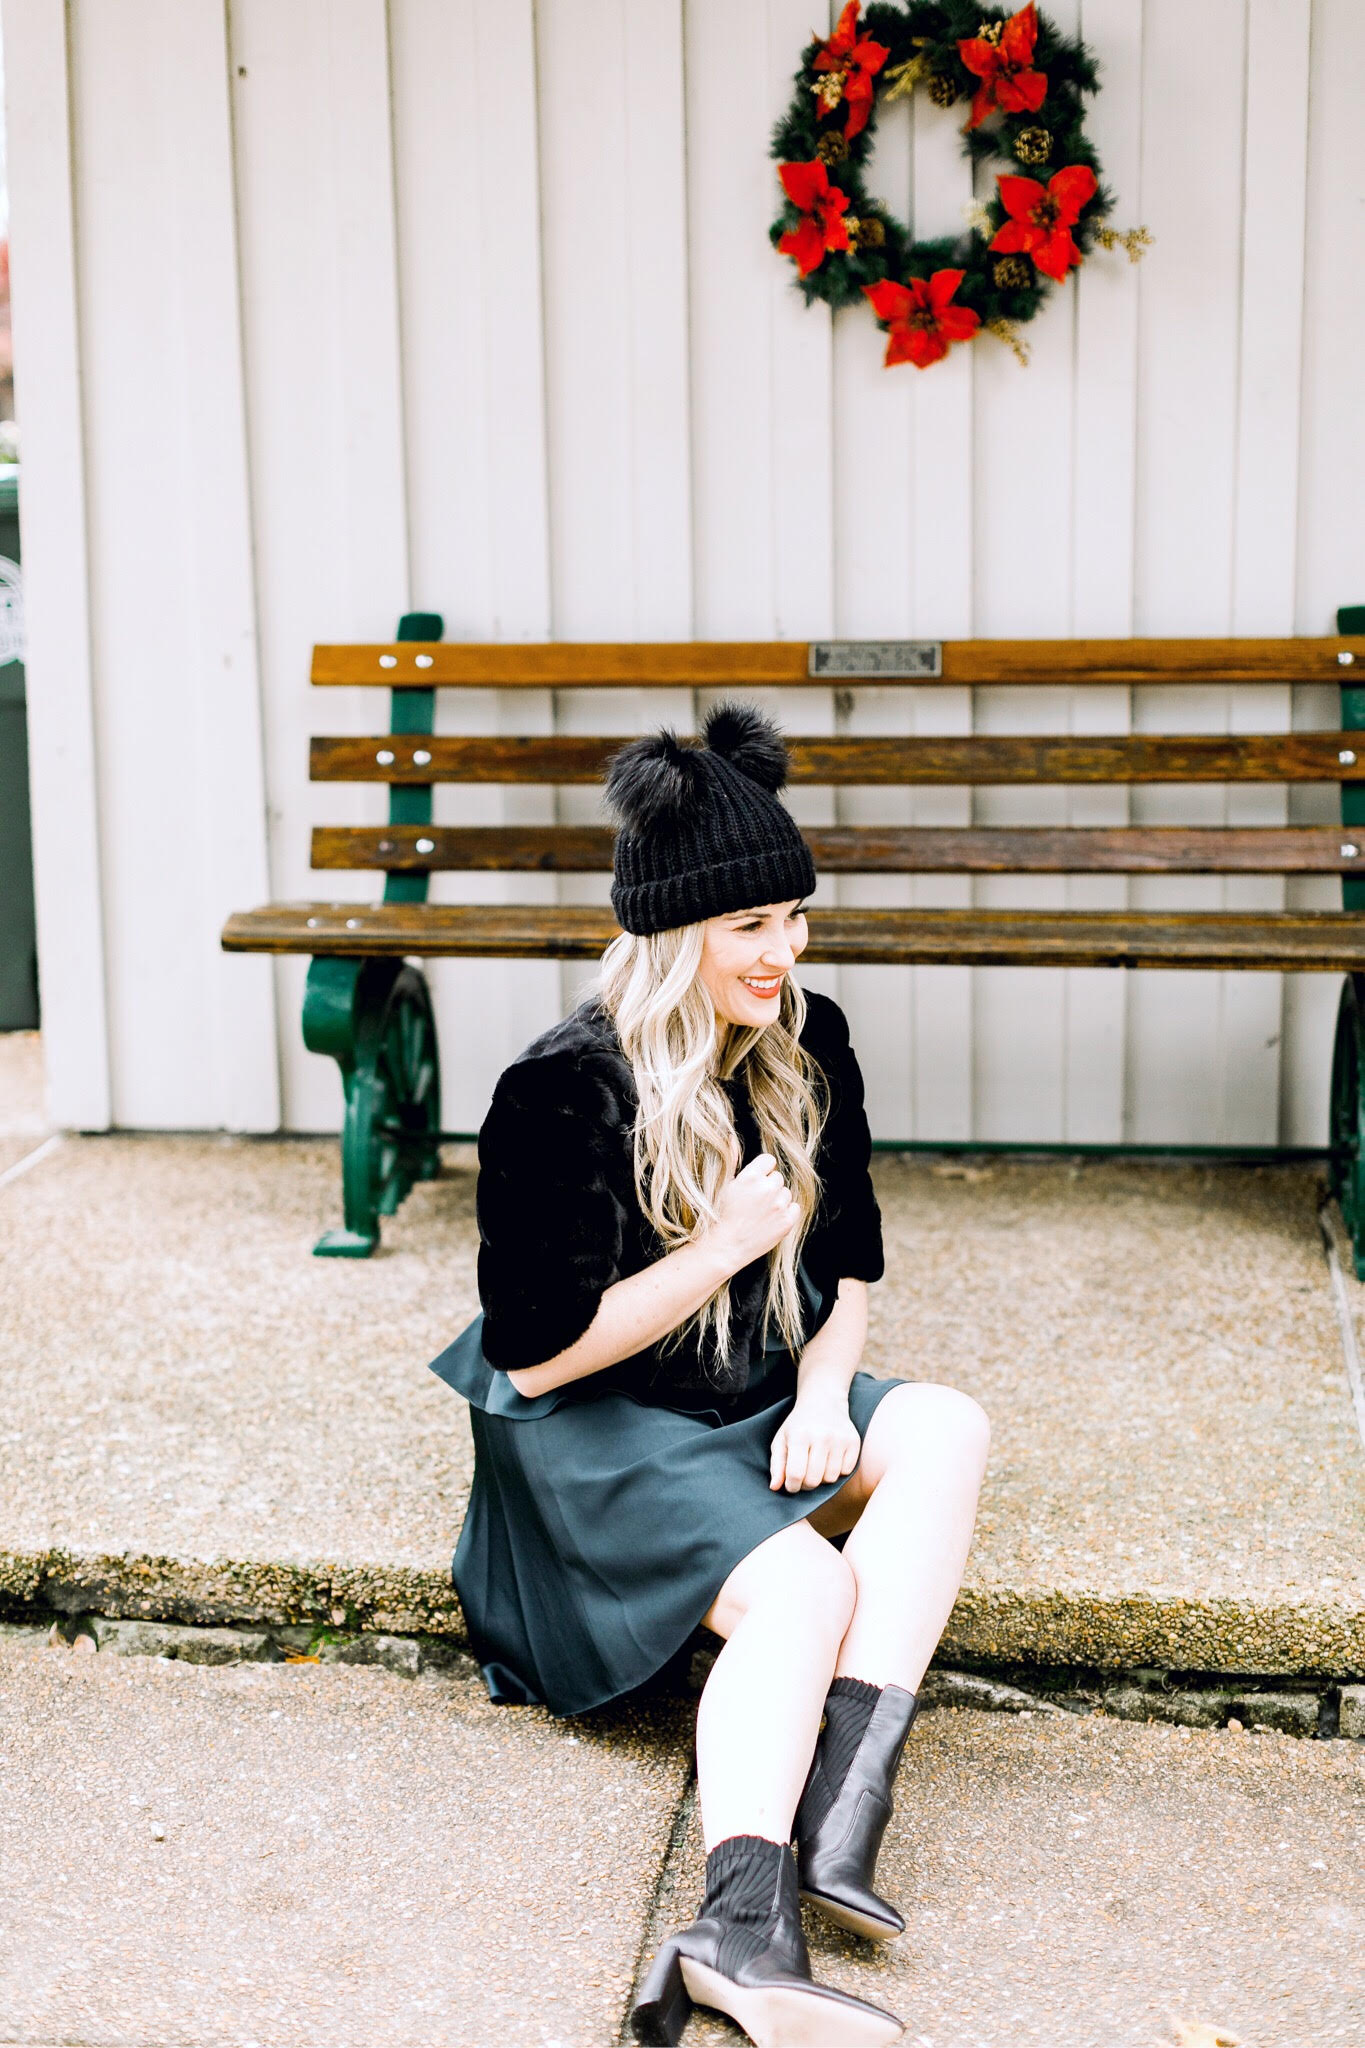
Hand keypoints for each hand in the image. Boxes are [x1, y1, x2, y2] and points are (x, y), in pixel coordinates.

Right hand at [708, 1154, 799, 1272]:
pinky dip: (786, 1212)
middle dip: (768, 1186)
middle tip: (754, 1201)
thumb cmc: (720, 1216)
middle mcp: (767, 1189)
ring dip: (777, 1199)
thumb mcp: (723, 1185)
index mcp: (751, 1177)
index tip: (755, 1182)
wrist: (725, 1247)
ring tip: (760, 1212)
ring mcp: (779, 1206)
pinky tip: (770, 1219)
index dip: (761, 1171)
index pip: (769, 1161)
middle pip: (777, 1178)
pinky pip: (794, 1208)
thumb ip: (731, 1159)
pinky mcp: (787, 1222)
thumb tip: (731, 1139)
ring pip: (785, 1193)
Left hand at [769, 1390, 860, 1493]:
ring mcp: (840, 1439)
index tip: (790, 1484)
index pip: (796, 1474)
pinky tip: (831, 1459)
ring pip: (831, 1478)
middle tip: (804, 1475)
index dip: (791, 1486)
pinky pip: (846, 1472)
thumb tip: (774, 1487)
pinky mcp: (853, 1441)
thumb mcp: (781, 1440)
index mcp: (800, 1435)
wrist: (823, 1401)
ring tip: (817, 1465)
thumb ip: (777, 1465)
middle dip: (806, 1484)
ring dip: (822, 1478)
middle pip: (814, 1480)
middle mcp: (821, 1436)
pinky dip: (837, 1471)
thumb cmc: (798, 1425)